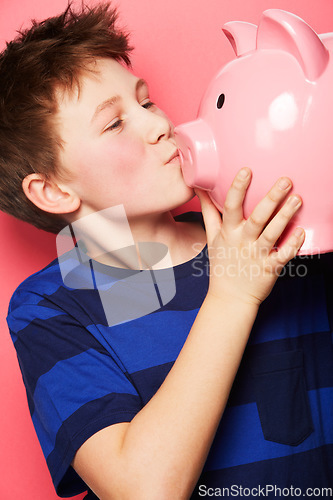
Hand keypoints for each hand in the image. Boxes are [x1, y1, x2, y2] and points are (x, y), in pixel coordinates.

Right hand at [196, 168, 304, 305]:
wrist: (230, 297)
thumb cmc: (223, 264)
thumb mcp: (211, 237)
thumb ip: (208, 211)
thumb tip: (200, 188)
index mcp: (228, 232)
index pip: (230, 207)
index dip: (237, 188)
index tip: (246, 170)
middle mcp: (242, 242)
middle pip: (256, 217)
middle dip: (271, 198)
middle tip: (286, 180)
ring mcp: (256, 255)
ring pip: (271, 233)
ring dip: (285, 216)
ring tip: (298, 199)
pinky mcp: (270, 268)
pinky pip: (283, 256)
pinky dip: (293, 245)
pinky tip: (302, 232)